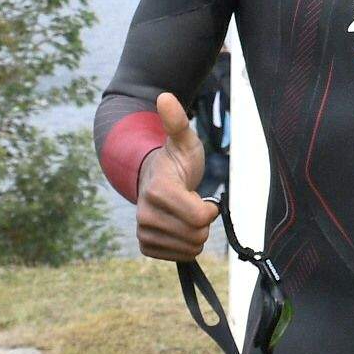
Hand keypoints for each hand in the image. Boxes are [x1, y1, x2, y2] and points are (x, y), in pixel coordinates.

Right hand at [134, 90, 221, 260]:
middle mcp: (145, 214)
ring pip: (189, 248)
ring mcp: (143, 232)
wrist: (154, 179)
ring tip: (185, 214)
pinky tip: (178, 228)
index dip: (210, 209)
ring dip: (194, 234)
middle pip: (196, 235)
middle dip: (202, 222)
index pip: (200, 218)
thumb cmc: (176, 160)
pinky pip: (177, 257)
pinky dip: (184, 246)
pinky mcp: (145, 246)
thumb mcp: (184, 141)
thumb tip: (165, 96)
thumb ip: (177, 122)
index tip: (204, 197)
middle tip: (193, 204)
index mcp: (159, 190)